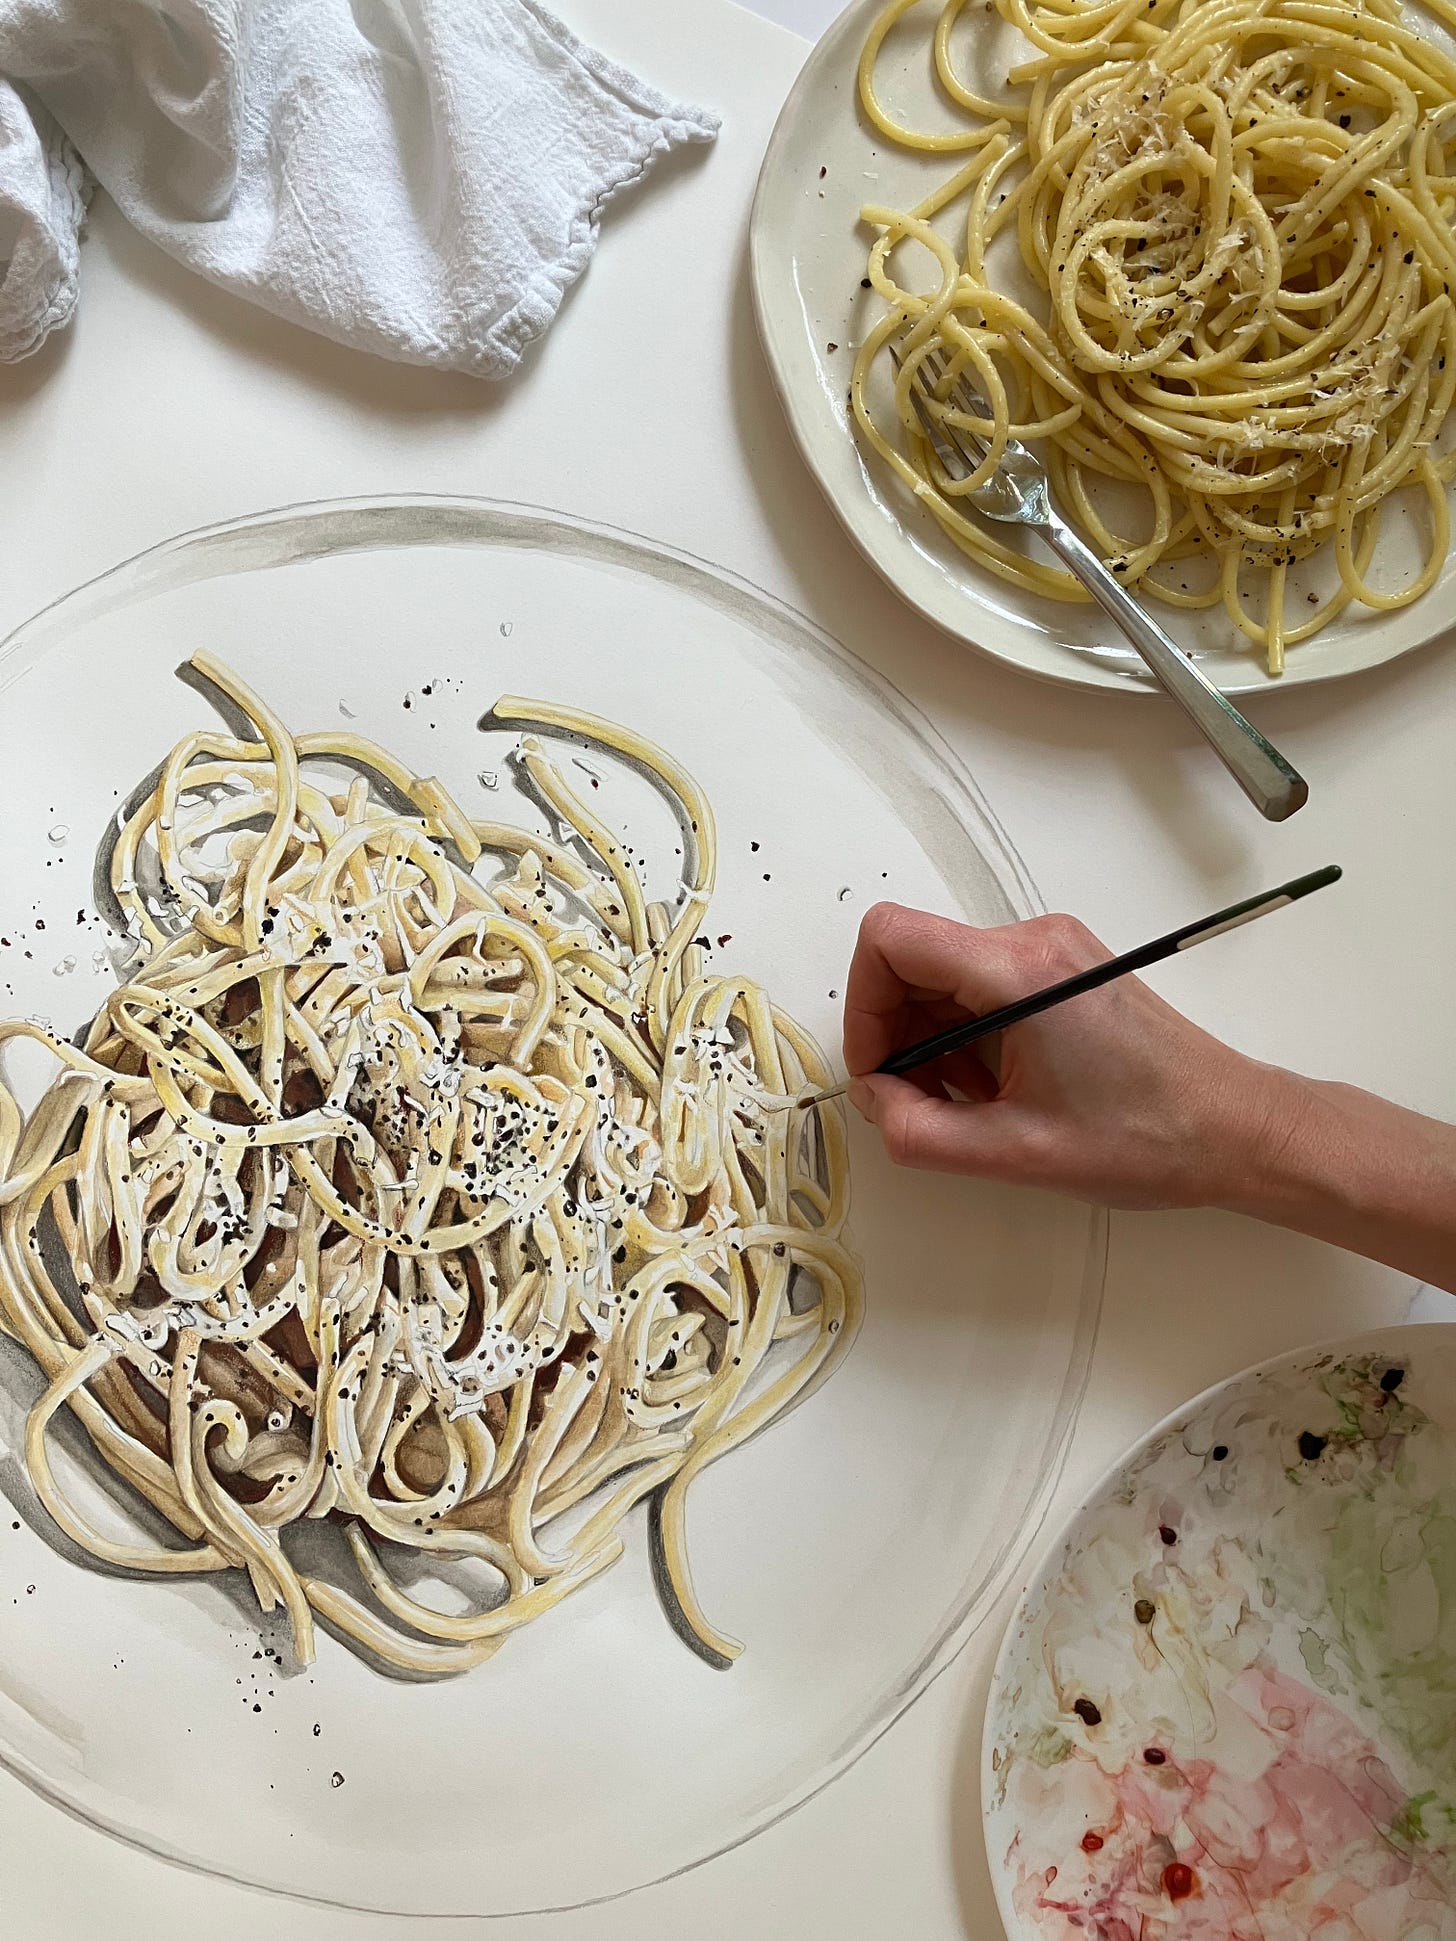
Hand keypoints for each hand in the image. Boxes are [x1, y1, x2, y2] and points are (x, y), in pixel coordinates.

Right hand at [841, 903, 1286, 1210]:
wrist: (1236, 1128)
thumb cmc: (1150, 1136)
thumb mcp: (1016, 1153)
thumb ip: (919, 1131)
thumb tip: (874, 1101)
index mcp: (1020, 971)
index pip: (890, 940)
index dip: (863, 1006)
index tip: (878, 1069)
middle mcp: (1035, 941)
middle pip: (913, 957)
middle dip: (897, 1033)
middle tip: (917, 1102)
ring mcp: (1053, 951)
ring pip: (945, 975)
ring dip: (933, 1041)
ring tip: (969, 1103)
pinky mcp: (1065, 970)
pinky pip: (982, 986)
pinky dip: (968, 1036)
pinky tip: (995, 1088)